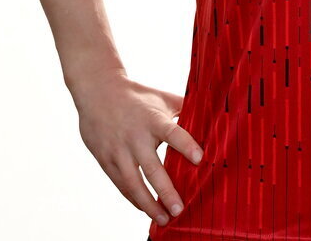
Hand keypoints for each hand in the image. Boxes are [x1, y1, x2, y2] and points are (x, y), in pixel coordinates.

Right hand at [70, 67, 202, 227]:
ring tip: (164, 219)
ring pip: (134, 184)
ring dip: (149, 204)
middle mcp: (136, 137)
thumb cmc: (137, 96)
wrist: (98, 91)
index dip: (186, 145)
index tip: (200, 159)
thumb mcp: (161, 98)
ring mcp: (119, 150)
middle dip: (166, 192)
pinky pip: (121, 184)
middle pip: (152, 168)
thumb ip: (184, 107)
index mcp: (153, 119)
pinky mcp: (106, 159)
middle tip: (179, 209)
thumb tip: (212, 114)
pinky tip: (146, 209)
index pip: (172, 133)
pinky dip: (134, 199)